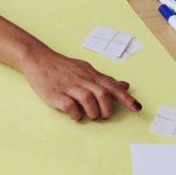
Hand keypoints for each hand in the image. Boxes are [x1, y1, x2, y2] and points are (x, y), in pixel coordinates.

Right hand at [19, 45, 141, 120]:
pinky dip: (75, 114)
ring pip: (88, 99)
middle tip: (104, 115)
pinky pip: (69, 106)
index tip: (137, 108)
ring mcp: (68, 87)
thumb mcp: (87, 70)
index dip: (126, 98)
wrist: (39, 59)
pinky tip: (75, 115)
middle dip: (107, 108)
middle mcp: (82, 79)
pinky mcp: (55, 94)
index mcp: (91, 74)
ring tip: (91, 115)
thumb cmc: (64, 66)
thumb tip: (124, 85)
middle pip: (102, 93)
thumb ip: (105, 80)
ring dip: (93, 112)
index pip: (112, 86)